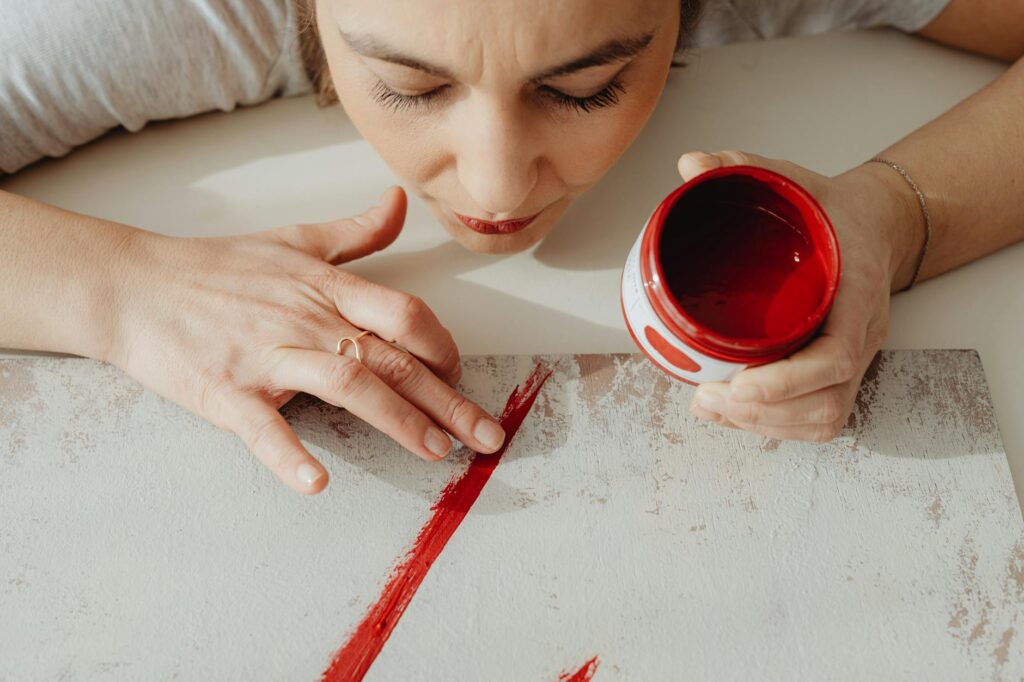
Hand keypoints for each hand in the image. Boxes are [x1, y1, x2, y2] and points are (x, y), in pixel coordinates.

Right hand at [104, 187, 504, 493]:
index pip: (403, 315)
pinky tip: (317, 482)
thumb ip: (355, 232)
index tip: (460, 374)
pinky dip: (289, 456)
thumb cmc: (218, 268)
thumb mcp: (294, 241)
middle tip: (488, 435)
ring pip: (347, 384)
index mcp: (326, 289)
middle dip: (447, 400)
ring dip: (396, 420)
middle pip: (392, 358)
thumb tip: (398, 203)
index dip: (442, 345)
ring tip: (435, 452)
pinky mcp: (226, 391)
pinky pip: (262, 427)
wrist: (134, 285)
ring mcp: (267, 355)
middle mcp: (307, 320)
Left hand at [676, 150, 921, 441]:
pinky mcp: (841, 373)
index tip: (738, 386)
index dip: (787, 381)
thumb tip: (690, 164)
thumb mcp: (791, 179)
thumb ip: (742, 167)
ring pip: (822, 417)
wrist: (875, 223)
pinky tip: (732, 414)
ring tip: (712, 407)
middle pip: (826, 400)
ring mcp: (855, 358)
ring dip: (765, 425)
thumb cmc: (830, 209)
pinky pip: (818, 417)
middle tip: (707, 397)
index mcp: (857, 292)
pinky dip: (776, 426)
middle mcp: (863, 335)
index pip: (836, 356)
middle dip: (764, 413)